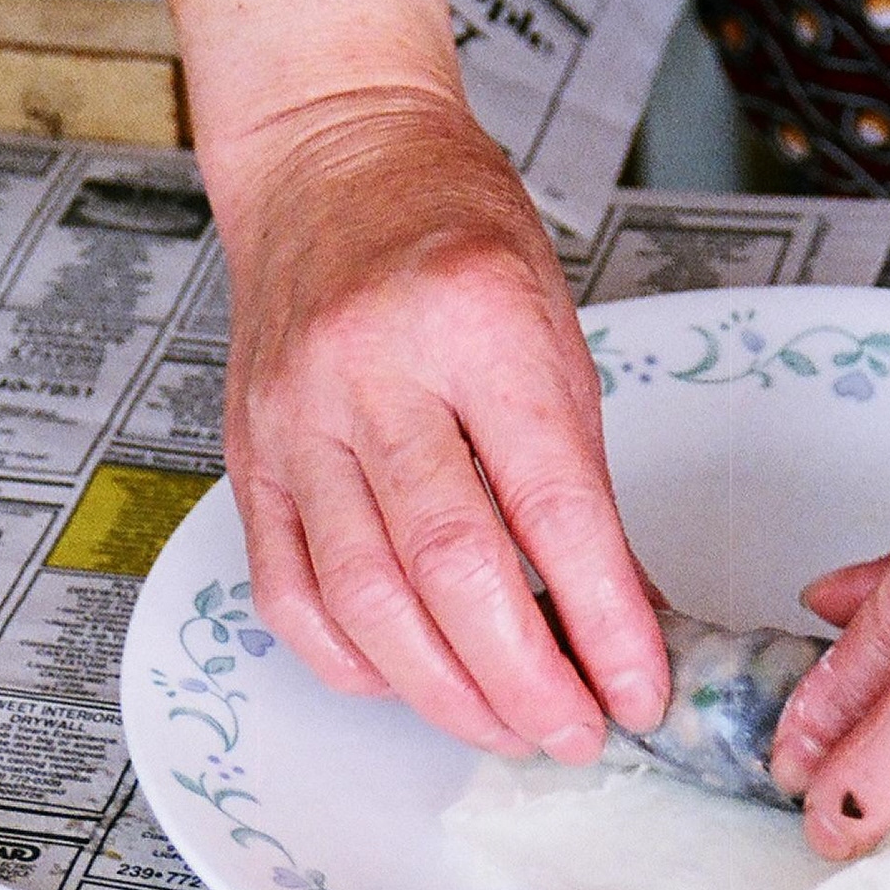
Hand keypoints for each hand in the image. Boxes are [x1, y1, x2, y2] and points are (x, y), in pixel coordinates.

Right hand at [207, 82, 667, 759]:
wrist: (331, 158)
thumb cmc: (454, 231)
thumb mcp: (555, 329)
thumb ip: (578, 475)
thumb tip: (620, 617)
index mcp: (478, 323)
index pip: (551, 505)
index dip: (602, 620)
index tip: (642, 688)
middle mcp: (375, 369)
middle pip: (448, 567)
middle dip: (523, 679)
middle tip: (576, 731)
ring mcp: (296, 414)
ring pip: (364, 595)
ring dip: (443, 690)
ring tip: (506, 727)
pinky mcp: (247, 450)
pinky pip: (288, 588)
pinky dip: (351, 658)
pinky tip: (405, 680)